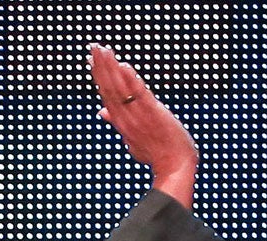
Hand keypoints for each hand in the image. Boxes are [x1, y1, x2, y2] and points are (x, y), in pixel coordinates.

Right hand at [90, 44, 198, 206]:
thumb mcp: (132, 139)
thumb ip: (116, 123)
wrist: (175, 167)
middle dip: (101, 67)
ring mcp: (139, 116)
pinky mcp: (153, 114)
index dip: (98, 76)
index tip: (91, 59)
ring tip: (104, 50)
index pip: (106, 94)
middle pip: (109, 89)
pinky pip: (139, 94)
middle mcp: (126, 118)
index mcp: (121, 123)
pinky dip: (131, 80)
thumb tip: (101, 112)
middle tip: (93, 47)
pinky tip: (124, 66)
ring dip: (111, 67)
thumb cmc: (156, 154)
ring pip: (120, 89)